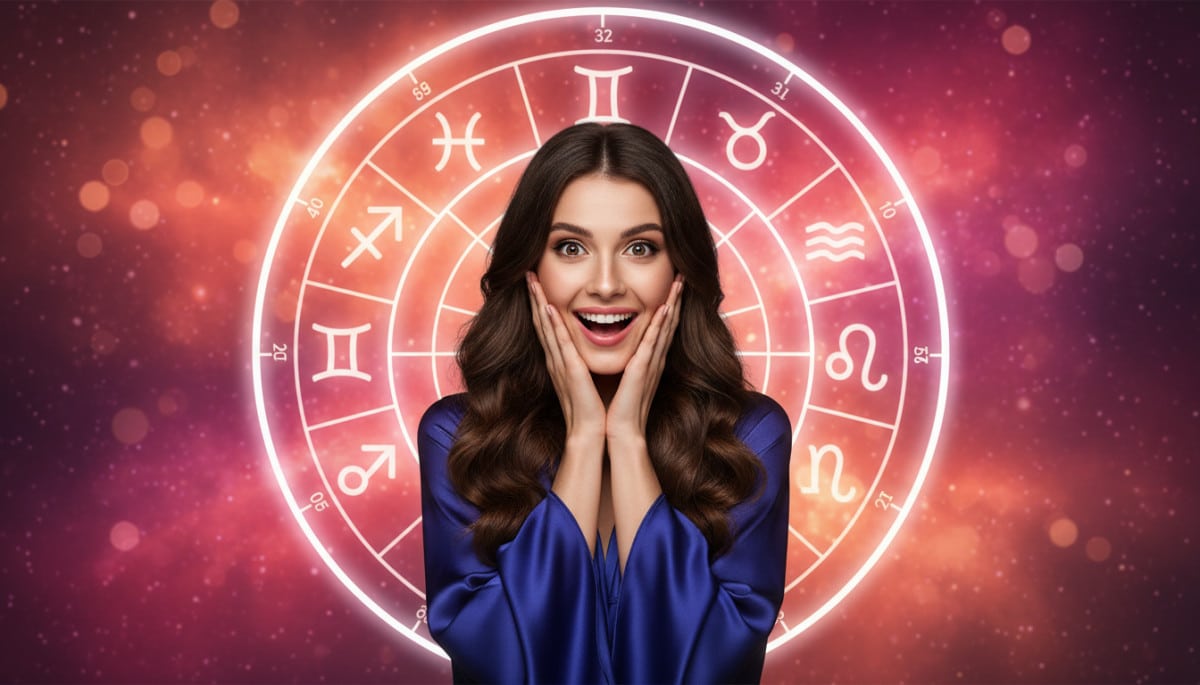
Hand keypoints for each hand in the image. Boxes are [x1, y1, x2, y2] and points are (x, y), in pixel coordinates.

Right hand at [527, 272, 605, 437]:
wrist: (591, 431)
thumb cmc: (593, 407)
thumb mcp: (586, 377)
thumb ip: (583, 361)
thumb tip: (588, 347)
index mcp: (561, 360)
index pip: (548, 326)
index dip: (540, 304)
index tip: (536, 284)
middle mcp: (556, 359)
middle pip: (541, 321)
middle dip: (534, 297)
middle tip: (527, 274)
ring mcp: (560, 364)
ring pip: (546, 327)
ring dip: (539, 303)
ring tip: (532, 281)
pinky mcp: (569, 371)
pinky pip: (560, 343)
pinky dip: (554, 325)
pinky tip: (550, 308)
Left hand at [606, 275, 683, 438]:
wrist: (619, 432)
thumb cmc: (617, 407)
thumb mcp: (622, 377)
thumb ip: (624, 361)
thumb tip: (617, 347)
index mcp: (648, 359)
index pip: (661, 327)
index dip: (668, 305)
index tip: (673, 285)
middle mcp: (654, 358)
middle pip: (669, 322)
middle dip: (676, 298)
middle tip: (684, 275)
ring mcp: (651, 363)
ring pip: (665, 327)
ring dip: (673, 303)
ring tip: (680, 283)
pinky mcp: (644, 370)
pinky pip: (653, 342)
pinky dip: (660, 324)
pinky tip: (664, 308)